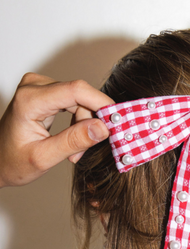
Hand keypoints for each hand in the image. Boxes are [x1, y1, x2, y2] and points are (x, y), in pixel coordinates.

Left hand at [0, 73, 113, 187]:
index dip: (101, 104)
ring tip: (75, 151)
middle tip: (85, 150)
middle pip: (80, 95)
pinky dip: (79, 122)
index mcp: (29, 100)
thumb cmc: (12, 162)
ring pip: (80, 99)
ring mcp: (40, 87)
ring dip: (85, 125)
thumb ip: (74, 142)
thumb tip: (103, 128)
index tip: (118, 121)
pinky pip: (74, 101)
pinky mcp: (46, 92)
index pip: (76, 90)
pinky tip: (72, 140)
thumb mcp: (44, 158)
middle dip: (91, 122)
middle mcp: (34, 87)